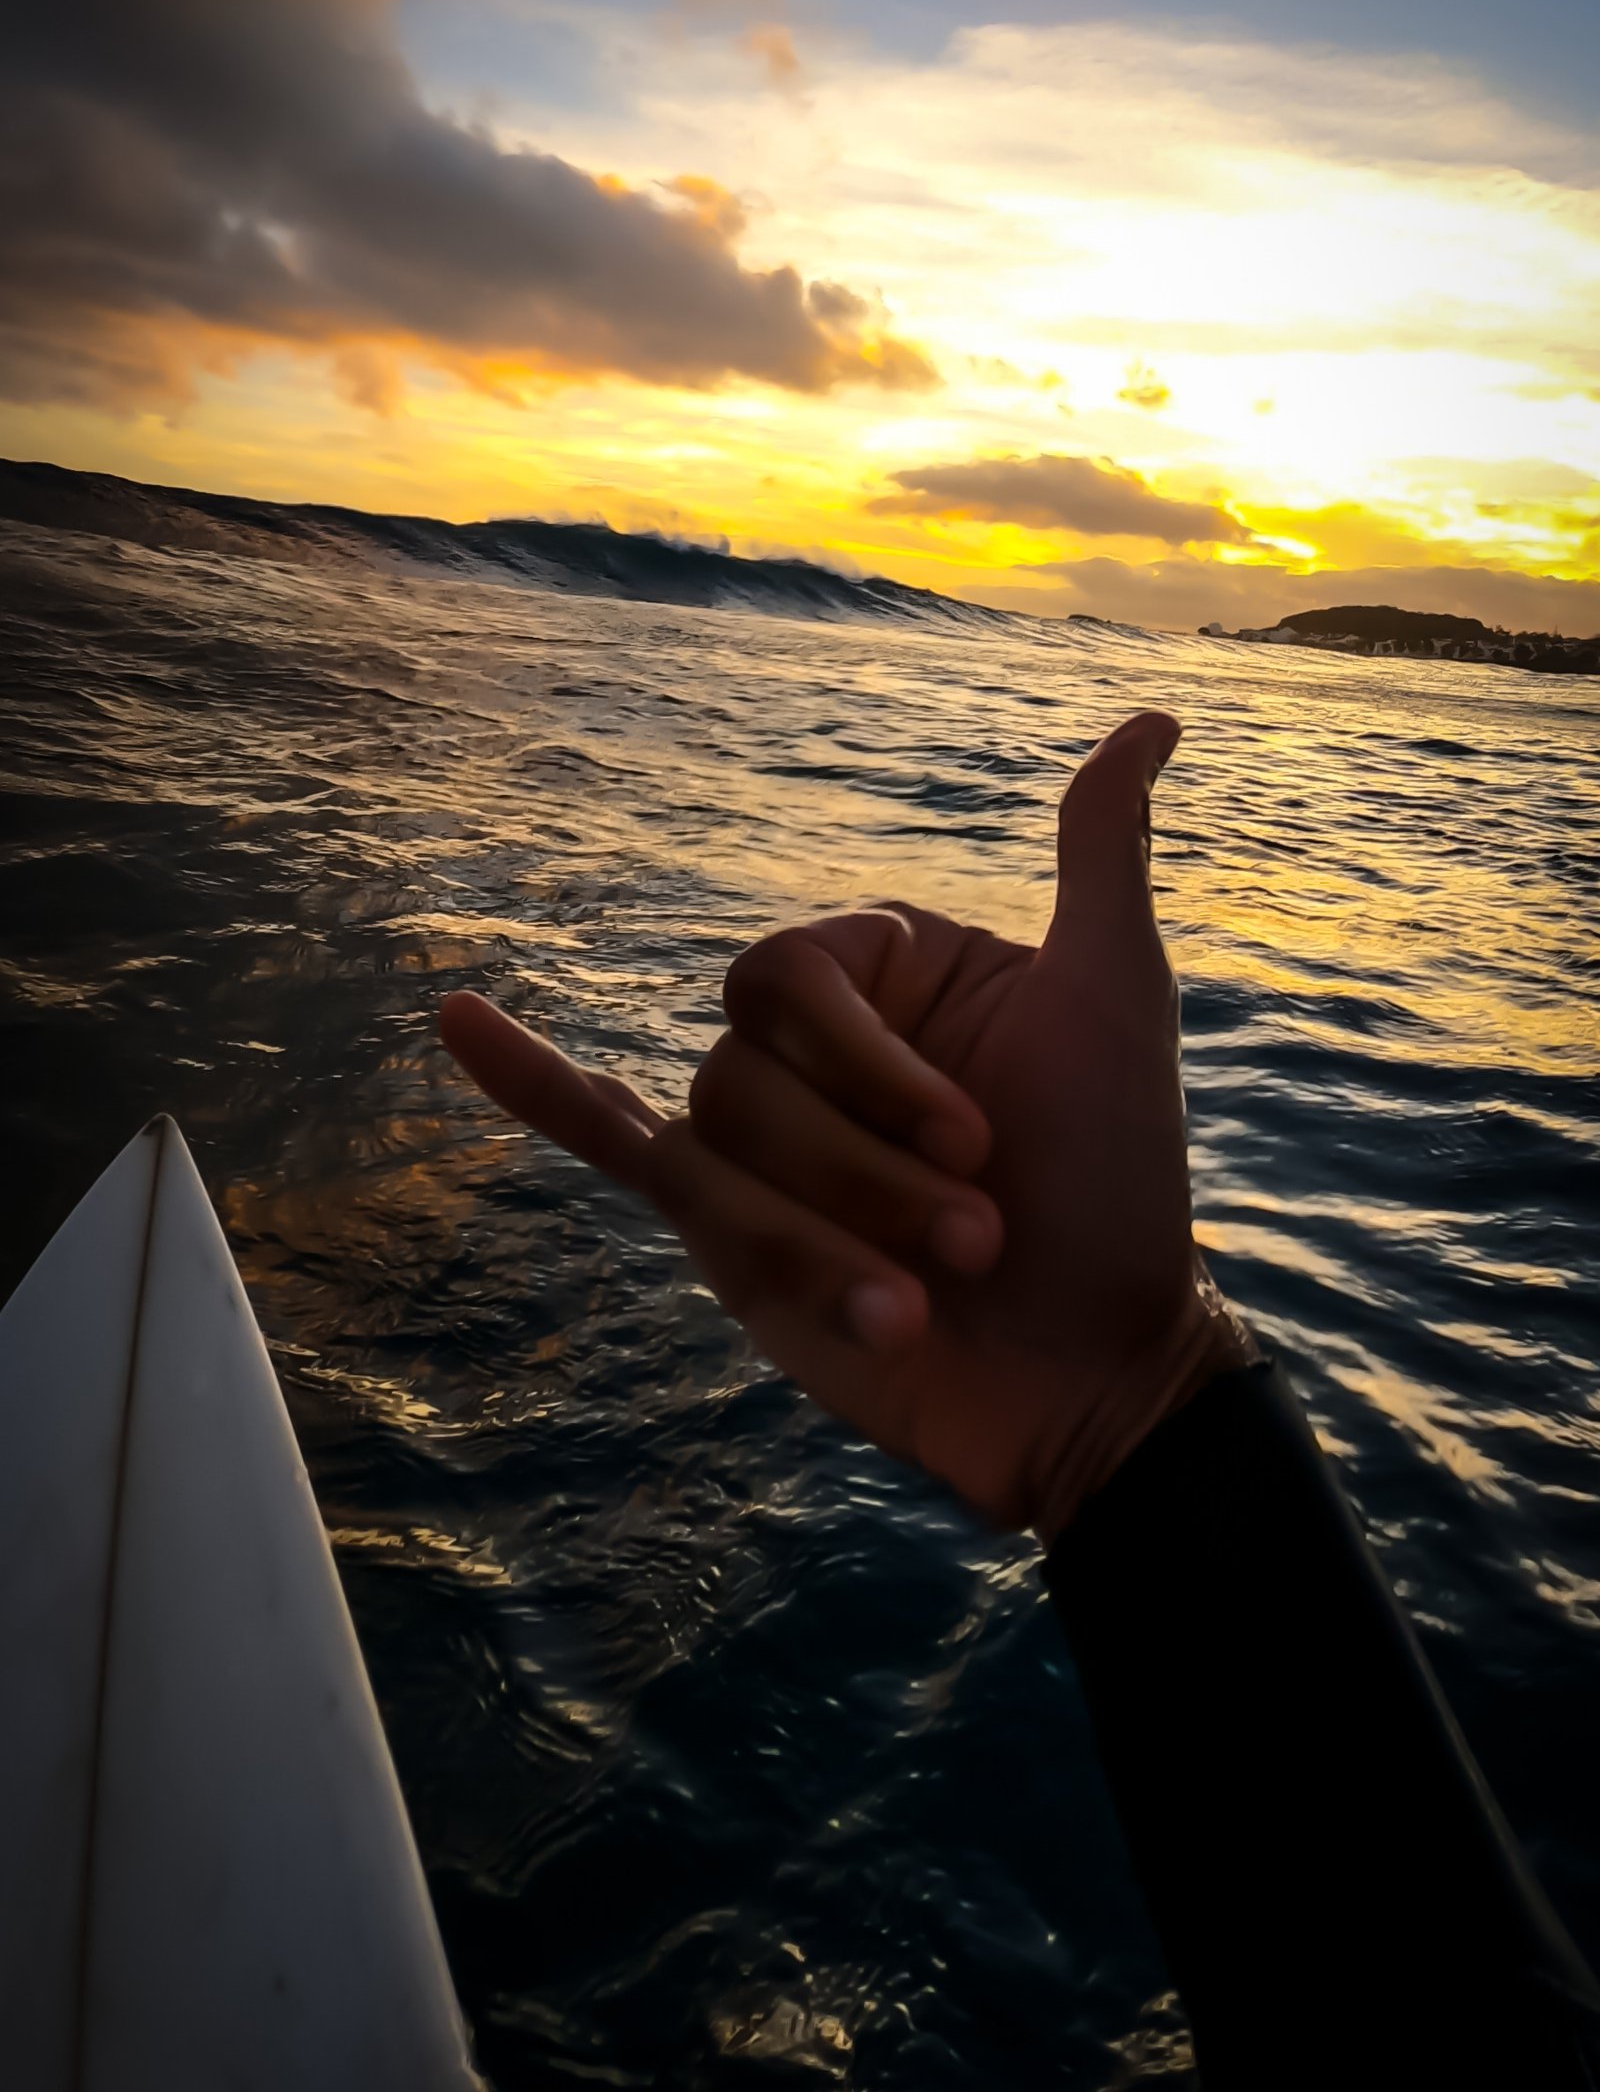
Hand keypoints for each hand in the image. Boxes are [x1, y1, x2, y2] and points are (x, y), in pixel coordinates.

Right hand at [440, 711, 1250, 1540]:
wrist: (1091, 1370)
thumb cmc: (1117, 1190)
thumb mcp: (1113, 1005)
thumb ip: (1097, 860)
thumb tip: (1153, 721)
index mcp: (882, 979)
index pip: (789, 977)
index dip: (870, 1070)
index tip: (981, 1140)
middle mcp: (809, 1048)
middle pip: (740, 1075)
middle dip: (864, 1175)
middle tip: (978, 1238)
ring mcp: (757, 1138)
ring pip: (707, 1154)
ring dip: (821, 1239)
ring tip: (925, 1299)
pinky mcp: (719, 1231)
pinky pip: (604, 1142)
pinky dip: (528, 1085)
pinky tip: (454, 1019)